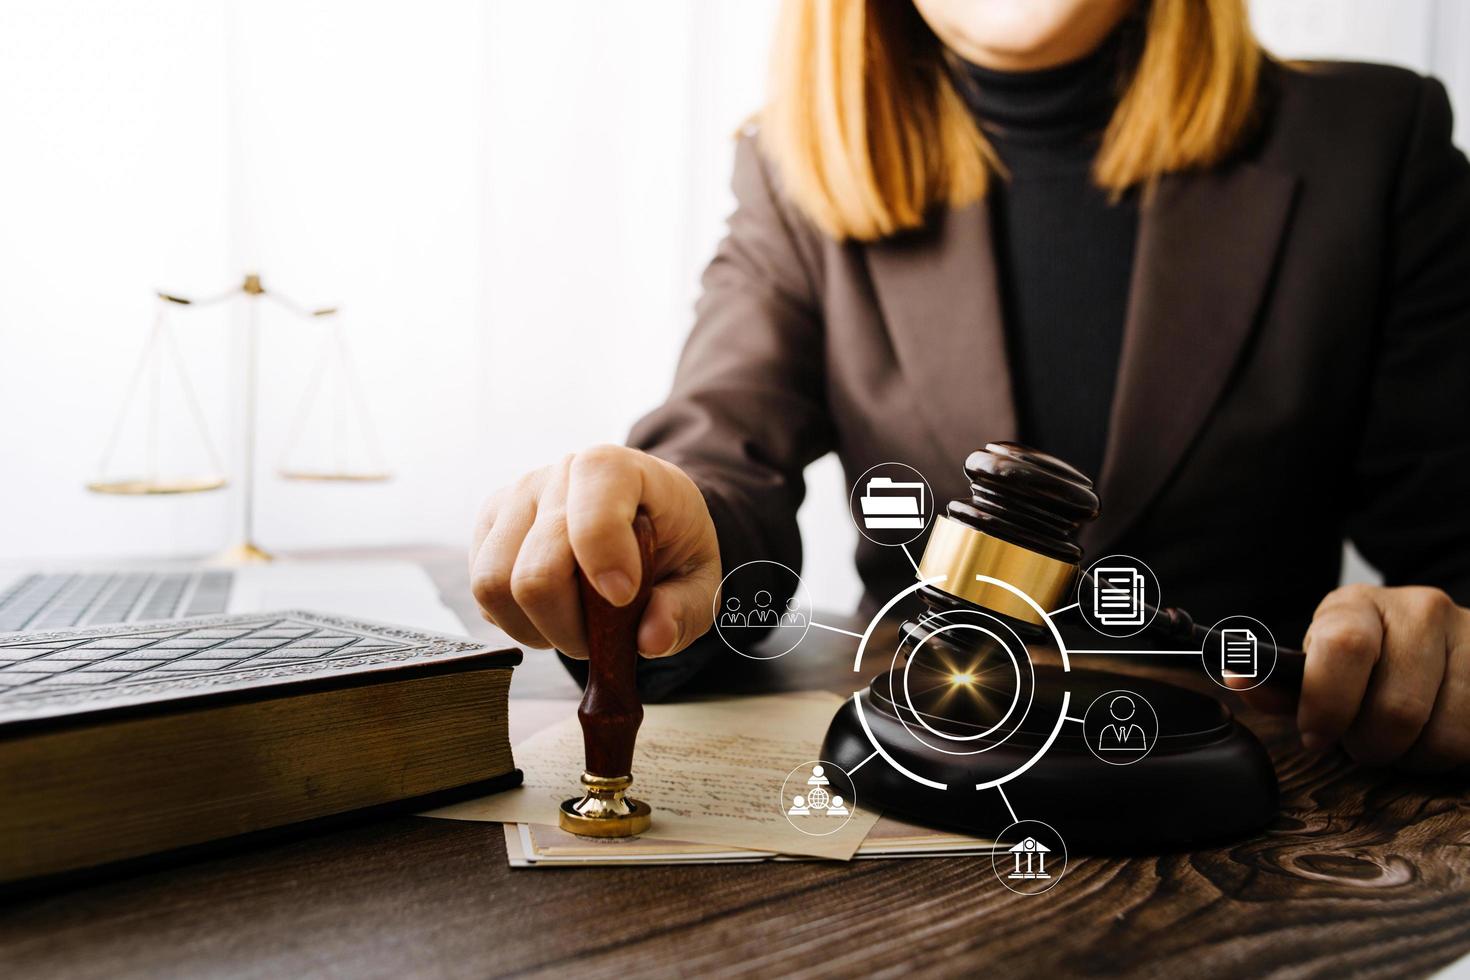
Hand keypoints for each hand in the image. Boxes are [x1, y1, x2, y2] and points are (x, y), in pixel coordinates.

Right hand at [469, 446, 720, 658]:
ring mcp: (515, 497)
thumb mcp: (699, 579)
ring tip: (573, 625)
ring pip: (494, 586)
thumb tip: (651, 639)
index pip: (591, 511)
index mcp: (617, 469)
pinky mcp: (489, 527)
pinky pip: (483, 595)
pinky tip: (552, 610)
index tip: (624, 597)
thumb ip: (684, 610)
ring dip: (537, 627)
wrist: (644, 518)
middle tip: (600, 638)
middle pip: (536, 572)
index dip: (603, 561)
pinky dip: (516, 621)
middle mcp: (558, 474)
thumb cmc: (671, 544)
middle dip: (569, 626)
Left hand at [1297, 584, 1469, 769]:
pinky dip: (1449, 756)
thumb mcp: (1320, 669)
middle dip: (1371, 745)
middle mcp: (1420, 610)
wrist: (1439, 646)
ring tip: (1404, 738)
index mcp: (1358, 605)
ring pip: (1441, 735)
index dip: (1327, 704)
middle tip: (1364, 742)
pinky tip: (1436, 734)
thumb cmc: (1365, 666)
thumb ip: (1283, 687)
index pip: (1344, 647)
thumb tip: (1238, 679)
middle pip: (1396, 708)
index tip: (1316, 737)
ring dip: (1414, 756)